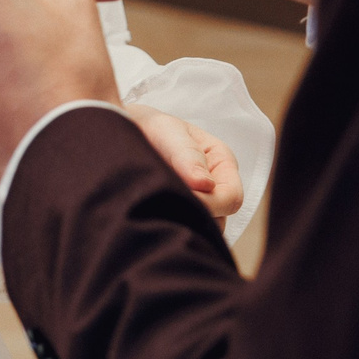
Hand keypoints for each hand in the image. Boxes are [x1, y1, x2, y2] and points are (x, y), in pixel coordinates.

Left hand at [126, 104, 243, 218]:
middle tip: (162, 206)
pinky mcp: (183, 214)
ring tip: (155, 208)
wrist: (127, 132)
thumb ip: (187, 156)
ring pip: (201, 228)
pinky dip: (171, 227)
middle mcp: (217, 186)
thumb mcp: (169, 133)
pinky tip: (154, 216)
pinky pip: (185, 230)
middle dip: (194, 217)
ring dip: (181, 223)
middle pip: (219, 219)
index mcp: (223, 162)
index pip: (231, 198)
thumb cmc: (154, 128)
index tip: (180, 200)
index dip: (210, 205)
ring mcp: (201, 202)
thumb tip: (205, 185)